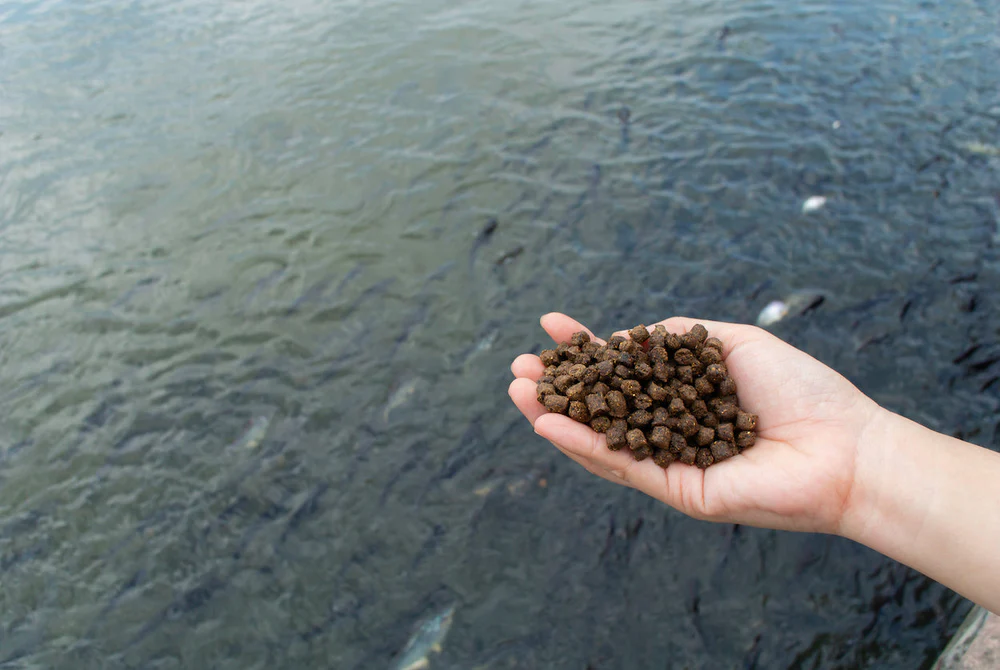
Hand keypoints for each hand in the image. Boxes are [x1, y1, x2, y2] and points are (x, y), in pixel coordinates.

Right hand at [509, 313, 884, 533]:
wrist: (845, 446)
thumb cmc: (800, 389)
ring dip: (554, 416)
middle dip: (557, 387)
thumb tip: (628, 337)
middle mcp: (670, 428)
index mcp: (682, 394)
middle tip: (516, 366)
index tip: (551, 323)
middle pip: (600, 408)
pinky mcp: (677, 490)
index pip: (623, 370)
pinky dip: (584, 444)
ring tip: (516, 390)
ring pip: (600, 440)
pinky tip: (550, 423)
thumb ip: (676, 339)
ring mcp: (670, 462)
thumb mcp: (731, 343)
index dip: (586, 348)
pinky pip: (622, 465)